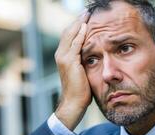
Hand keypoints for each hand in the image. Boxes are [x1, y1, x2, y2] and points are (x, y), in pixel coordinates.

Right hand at [54, 12, 90, 130]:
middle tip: (87, 11)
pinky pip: (75, 43)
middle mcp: (60, 54)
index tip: (86, 17)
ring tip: (87, 14)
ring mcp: (63, 57)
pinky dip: (80, 34)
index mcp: (63, 56)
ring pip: (71, 34)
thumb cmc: (80, 90)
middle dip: (78, 20)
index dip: (77, 25)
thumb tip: (93, 53)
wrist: (73, 103)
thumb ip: (84, 60)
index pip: (70, 35)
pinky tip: (87, 26)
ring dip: (79, 23)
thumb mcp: (82, 72)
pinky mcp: (69, 61)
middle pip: (68, 31)